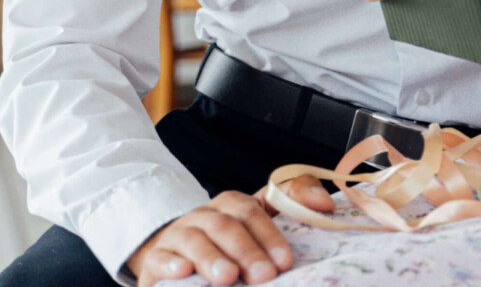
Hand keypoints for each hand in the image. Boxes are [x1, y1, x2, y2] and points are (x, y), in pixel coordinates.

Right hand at [125, 192, 291, 285]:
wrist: (176, 256)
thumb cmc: (228, 245)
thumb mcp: (260, 221)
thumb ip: (293, 203)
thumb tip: (326, 202)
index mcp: (231, 206)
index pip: (251, 211)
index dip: (268, 235)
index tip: (285, 262)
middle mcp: (204, 217)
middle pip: (224, 226)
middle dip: (246, 251)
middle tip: (263, 276)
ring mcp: (177, 236)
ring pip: (193, 240)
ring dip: (211, 258)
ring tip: (227, 278)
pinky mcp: (154, 259)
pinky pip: (159, 258)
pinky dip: (170, 264)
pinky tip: (183, 272)